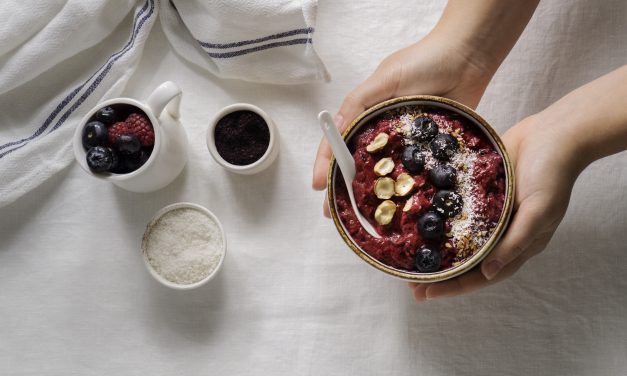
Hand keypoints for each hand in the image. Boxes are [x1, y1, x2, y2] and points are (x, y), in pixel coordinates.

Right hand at [312, 34, 495, 215]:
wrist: (466, 58)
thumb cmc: (422, 62)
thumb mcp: (385, 78)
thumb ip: (359, 102)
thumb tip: (335, 128)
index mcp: (366, 114)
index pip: (339, 142)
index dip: (326, 164)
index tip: (319, 186)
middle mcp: (382, 131)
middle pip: (358, 163)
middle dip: (343, 188)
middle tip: (335, 213)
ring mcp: (406, 143)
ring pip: (385, 173)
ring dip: (373, 194)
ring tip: (362, 218)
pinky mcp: (430, 150)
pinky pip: (416, 172)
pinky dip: (407, 188)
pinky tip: (400, 206)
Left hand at [410, 115, 587, 300]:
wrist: (553, 133)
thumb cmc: (552, 174)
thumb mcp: (539, 211)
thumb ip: (515, 242)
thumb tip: (489, 273)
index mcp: (518, 244)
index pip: (482, 275)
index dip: (455, 286)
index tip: (426, 294)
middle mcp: (500, 233)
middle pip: (465, 261)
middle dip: (439, 274)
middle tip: (410, 283)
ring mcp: (489, 213)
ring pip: (457, 238)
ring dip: (435, 249)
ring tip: (408, 258)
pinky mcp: (478, 192)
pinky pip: (455, 211)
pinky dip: (438, 218)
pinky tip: (417, 220)